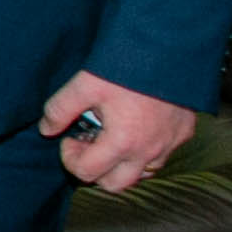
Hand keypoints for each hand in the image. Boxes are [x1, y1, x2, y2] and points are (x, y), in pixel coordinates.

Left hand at [38, 69, 196, 192]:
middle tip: (89, 143)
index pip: (87, 173)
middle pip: (116, 184)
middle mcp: (149, 151)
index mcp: (123, 143)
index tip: (70, 137)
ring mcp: (170, 144)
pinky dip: (145, 152)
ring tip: (111, 136)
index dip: (70, 157)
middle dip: (96, 170)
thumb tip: (47, 129)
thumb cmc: (127, 66)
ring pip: (142, 173)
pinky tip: (135, 127)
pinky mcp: (185, 133)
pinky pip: (163, 156)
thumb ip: (60, 109)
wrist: (170, 47)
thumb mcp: (85, 84)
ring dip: (122, 163)